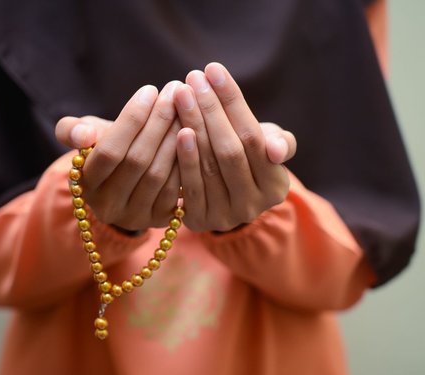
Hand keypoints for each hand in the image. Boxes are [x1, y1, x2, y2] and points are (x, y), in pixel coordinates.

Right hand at [55, 81, 181, 230]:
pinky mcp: (160, 220)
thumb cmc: (107, 149)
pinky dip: (186, 159)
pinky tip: (194, 133)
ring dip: (176, 137)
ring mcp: (135, 216)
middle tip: (176, 92)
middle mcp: (108, 207)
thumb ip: (72, 130)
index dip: (131, 120)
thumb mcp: (85, 136)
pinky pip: (177, 188)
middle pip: (137, 161)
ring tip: (187, 107)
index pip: (108, 151)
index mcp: (85, 185)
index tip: (150, 90)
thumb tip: (84, 136)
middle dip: (158, 122)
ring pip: (158, 174)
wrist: (128, 183)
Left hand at [173, 62, 294, 231]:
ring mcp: (225, 217)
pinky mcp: (199, 221)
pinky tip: (177, 129)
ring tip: (181, 94)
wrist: (225, 196)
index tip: (214, 70)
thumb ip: (280, 142)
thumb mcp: (270, 149)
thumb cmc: (249, 161)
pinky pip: (189, 186)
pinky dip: (184, 157)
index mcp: (275, 187)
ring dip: (193, 126)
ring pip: (208, 166)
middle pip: (229, 151)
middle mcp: (252, 206)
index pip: (253, 138)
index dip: (233, 102)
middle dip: (210, 110)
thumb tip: (275, 149)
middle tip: (192, 77)